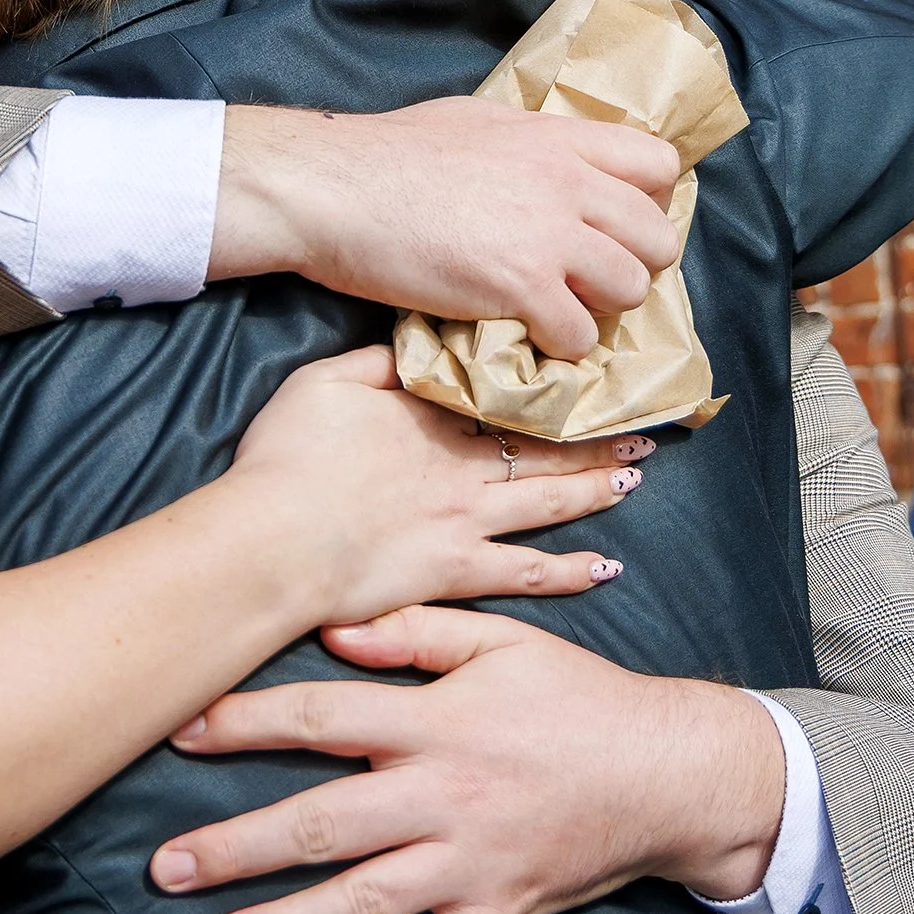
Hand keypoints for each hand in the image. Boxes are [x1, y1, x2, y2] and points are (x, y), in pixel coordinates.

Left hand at [147, 605, 784, 913]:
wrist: (671, 770)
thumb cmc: (578, 695)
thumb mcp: (503, 641)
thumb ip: (415, 633)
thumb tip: (335, 632)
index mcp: (436, 722)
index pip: (322, 718)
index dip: (245, 724)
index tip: (179, 729)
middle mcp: (442, 796)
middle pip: (323, 823)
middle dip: (238, 847)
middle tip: (166, 868)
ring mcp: (470, 862)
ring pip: (365, 900)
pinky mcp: (500, 910)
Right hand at [212, 99, 679, 360]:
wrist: (330, 188)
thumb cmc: (382, 154)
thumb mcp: (472, 122)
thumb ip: (525, 146)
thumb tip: (540, 162)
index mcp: (557, 138)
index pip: (658, 164)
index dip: (645, 202)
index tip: (612, 225)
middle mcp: (568, 183)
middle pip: (656, 238)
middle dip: (631, 266)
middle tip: (589, 282)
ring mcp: (549, 236)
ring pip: (631, 290)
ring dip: (599, 311)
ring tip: (557, 313)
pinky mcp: (521, 287)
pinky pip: (579, 334)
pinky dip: (560, 347)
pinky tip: (527, 338)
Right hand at [223, 349, 650, 629]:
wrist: (273, 541)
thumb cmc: (286, 460)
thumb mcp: (320, 381)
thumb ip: (372, 361)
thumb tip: (416, 342)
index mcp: (428, 417)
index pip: (498, 398)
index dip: (544, 391)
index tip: (585, 380)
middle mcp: (461, 467)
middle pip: (540, 448)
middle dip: (593, 438)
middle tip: (639, 431)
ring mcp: (465, 522)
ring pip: (548, 502)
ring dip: (595, 489)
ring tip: (634, 477)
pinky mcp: (457, 572)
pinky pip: (527, 572)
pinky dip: (569, 570)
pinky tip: (604, 567)